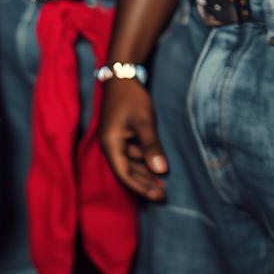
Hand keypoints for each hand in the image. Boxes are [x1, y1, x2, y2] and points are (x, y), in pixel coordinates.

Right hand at [99, 78, 166, 200]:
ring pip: (129, 163)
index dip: (141, 187)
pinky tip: (155, 164)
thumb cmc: (131, 98)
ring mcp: (114, 139)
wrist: (121, 76)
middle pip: (126, 171)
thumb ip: (152, 147)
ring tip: (163, 184)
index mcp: (110, 144)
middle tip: (164, 195)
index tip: (158, 196)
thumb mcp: (144, 122)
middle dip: (144, 183)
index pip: (124, 174)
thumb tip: (161, 171)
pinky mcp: (119, 134)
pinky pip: (131, 153)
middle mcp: (109, 144)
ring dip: (145, 173)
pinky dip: (143, 161)